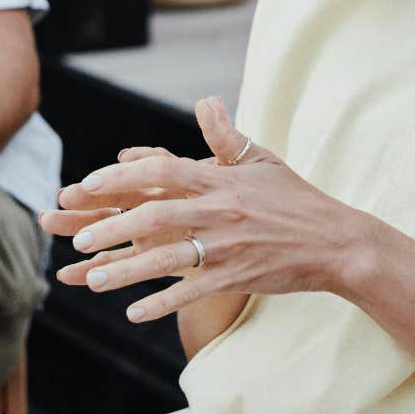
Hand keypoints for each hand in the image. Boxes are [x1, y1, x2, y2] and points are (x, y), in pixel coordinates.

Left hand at [40, 97, 370, 322]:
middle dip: (112, 228)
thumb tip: (205, 101)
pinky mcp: (237, 277)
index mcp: (220, 180)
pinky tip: (133, 312)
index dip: (120, 177)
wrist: (336, 242)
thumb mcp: (261, 159)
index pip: (161, 171)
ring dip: (126, 271)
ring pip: (167, 260)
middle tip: (77, 238)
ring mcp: (228, 247)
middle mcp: (220, 211)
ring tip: (91, 279)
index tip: (87, 185)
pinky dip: (161, 304)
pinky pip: (192, 292)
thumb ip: (225, 135)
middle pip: (155, 217)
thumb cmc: (295, 198)